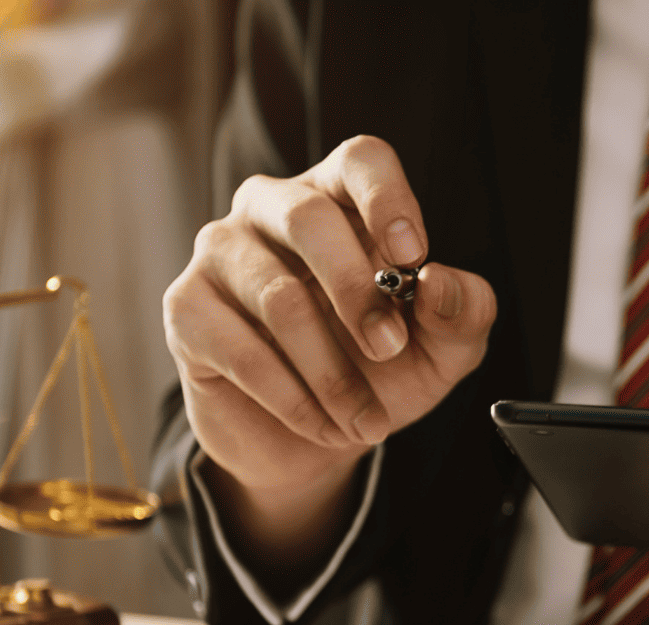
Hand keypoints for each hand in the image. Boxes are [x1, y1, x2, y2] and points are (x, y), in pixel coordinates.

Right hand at [162, 136, 495, 579]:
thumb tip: (440, 282)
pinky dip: (291, 397)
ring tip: (363, 418)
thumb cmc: (377, 373)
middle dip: (357, 292)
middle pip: (308, 216)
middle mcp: (272, 209)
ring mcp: (221, 252)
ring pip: (277, 296)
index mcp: (341, 199)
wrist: (312, 440)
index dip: (386, 198)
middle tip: (388, 349)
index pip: (360, 160)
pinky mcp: (186, 307)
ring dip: (331, 371)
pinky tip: (321, 424)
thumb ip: (462, 312)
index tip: (411, 256)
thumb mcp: (442, 351)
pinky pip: (239, 347)